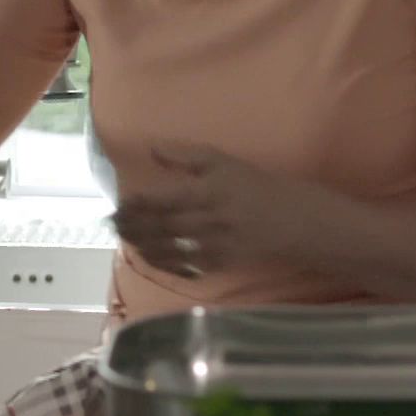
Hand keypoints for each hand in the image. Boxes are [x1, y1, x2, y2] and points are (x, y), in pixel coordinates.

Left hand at [110, 145, 313, 279]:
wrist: (303, 223)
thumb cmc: (263, 187)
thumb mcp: (228, 162)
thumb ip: (188, 155)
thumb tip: (151, 149)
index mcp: (208, 190)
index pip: (161, 200)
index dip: (136, 204)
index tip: (119, 204)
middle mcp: (208, 219)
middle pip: (160, 227)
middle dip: (132, 227)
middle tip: (112, 225)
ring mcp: (215, 245)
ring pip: (169, 249)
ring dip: (143, 246)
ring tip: (127, 241)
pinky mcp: (223, 264)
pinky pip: (187, 267)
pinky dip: (167, 264)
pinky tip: (154, 260)